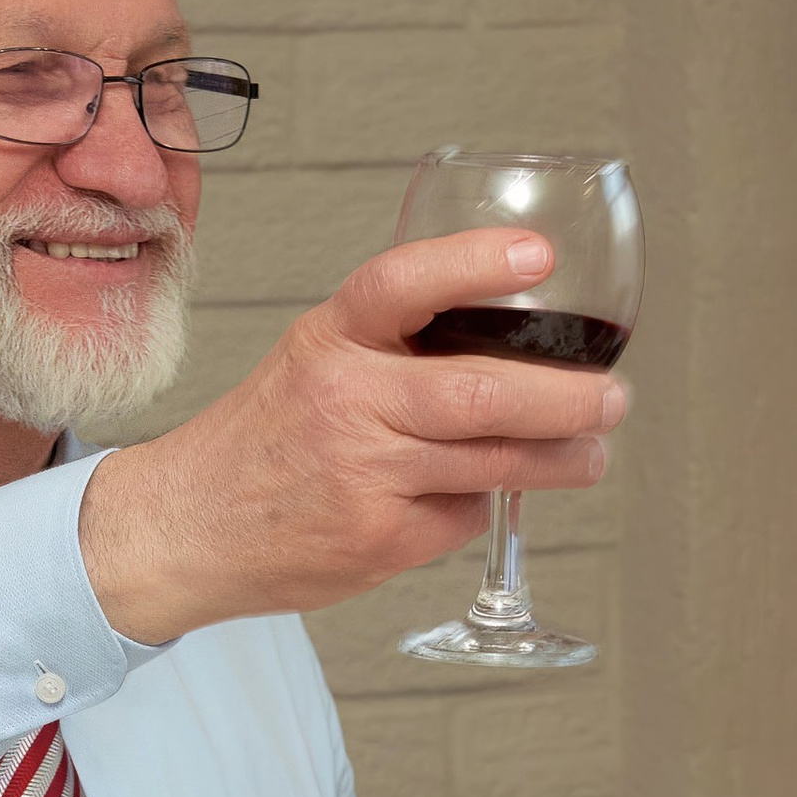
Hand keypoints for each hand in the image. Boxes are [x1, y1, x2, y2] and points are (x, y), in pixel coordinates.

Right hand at [77, 224, 624, 646]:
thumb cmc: (261, 443)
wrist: (184, 530)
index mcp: (328, 340)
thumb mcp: (309, 362)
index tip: (540, 256)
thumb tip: (507, 344)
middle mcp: (345, 402)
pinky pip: (461, 515)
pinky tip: (467, 497)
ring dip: (559, 459)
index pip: (403, 284)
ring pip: (491, 463)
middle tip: (613, 397)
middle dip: (566, 398)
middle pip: (479, 392)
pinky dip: (477, 504)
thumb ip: (390, 347)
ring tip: (592, 451)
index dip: (475, 263)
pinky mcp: (377, 540)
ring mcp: (363, 476)